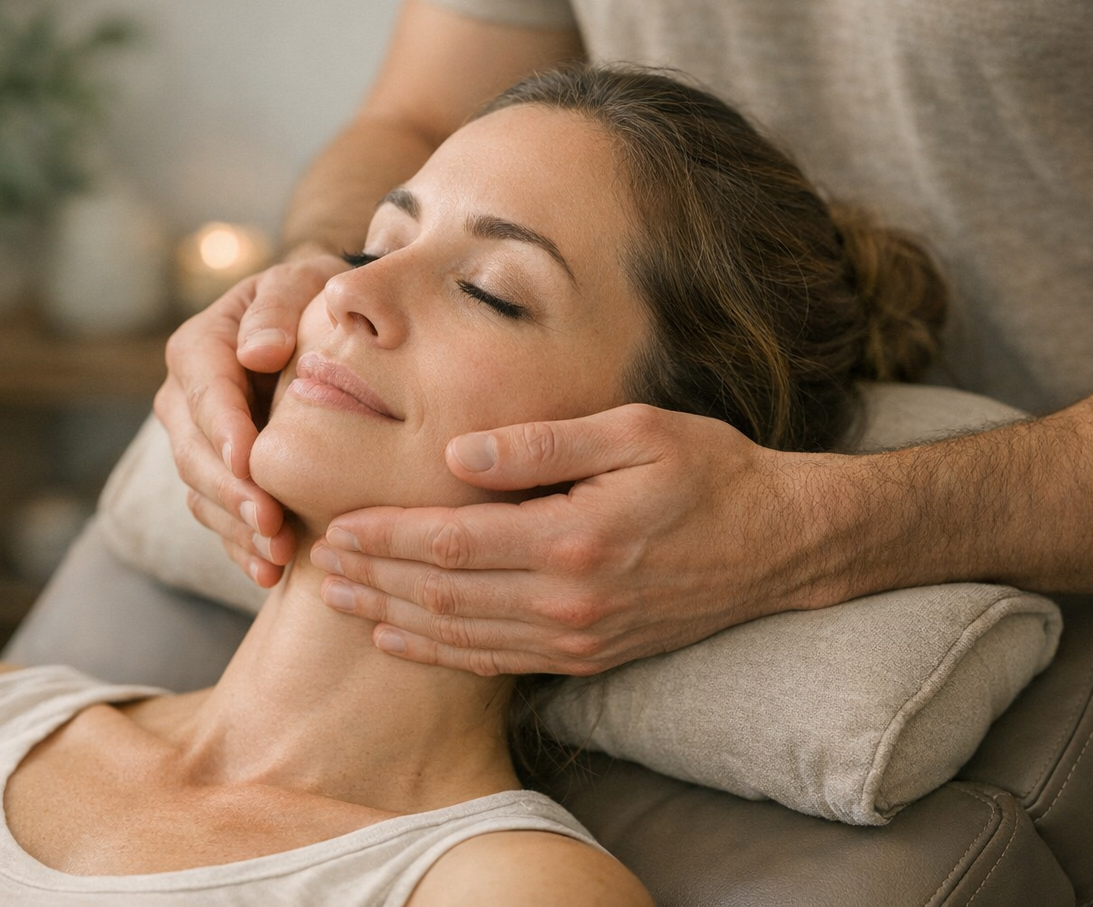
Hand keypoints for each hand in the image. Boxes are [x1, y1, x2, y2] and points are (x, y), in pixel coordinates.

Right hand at [154, 246, 344, 585]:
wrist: (327, 330)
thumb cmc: (315, 299)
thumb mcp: (300, 285)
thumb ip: (277, 310)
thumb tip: (259, 353)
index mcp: (199, 348)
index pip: (206, 392)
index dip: (224, 430)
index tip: (250, 462)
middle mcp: (186, 400)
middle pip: (195, 453)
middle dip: (231, 492)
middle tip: (270, 524)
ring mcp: (199, 444)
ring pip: (202, 493)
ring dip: (237, 529)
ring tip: (277, 558)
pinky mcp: (218, 479)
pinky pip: (219, 519)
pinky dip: (241, 548)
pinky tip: (270, 573)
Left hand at [307, 404, 860, 675]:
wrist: (778, 545)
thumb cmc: (710, 473)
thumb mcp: (635, 431)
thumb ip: (542, 444)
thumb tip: (458, 453)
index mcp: (571, 540)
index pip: (449, 542)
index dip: (383, 537)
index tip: (334, 524)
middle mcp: (567, 601)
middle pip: (441, 595)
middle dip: (371, 578)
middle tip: (314, 560)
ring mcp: (578, 638)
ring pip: (459, 637)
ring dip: (391, 619)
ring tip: (337, 599)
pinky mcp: (588, 655)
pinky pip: (496, 661)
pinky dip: (438, 654)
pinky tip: (400, 639)